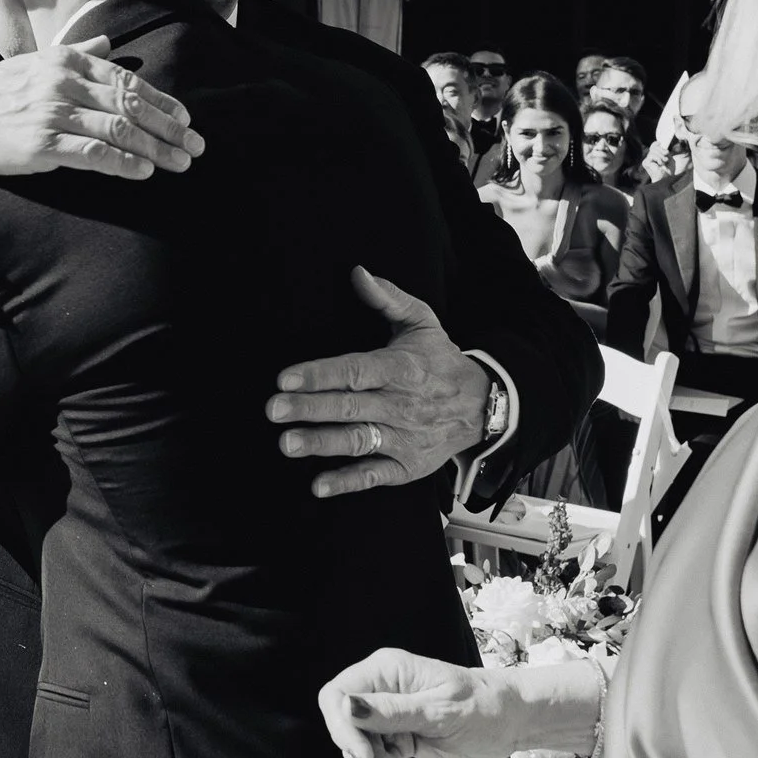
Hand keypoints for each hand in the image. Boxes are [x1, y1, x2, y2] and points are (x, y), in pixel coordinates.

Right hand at [0, 37, 203, 181]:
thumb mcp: (35, 62)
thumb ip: (76, 52)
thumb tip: (108, 41)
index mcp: (65, 60)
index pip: (126, 80)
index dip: (162, 101)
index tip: (186, 119)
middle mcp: (63, 82)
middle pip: (130, 104)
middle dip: (169, 127)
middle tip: (195, 145)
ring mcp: (52, 112)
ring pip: (118, 129)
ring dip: (155, 149)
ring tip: (179, 163)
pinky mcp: (42, 143)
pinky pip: (93, 153)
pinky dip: (123, 163)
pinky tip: (143, 171)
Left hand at [266, 267, 490, 497]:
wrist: (484, 406)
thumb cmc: (440, 360)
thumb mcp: (421, 322)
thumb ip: (387, 298)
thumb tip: (357, 272)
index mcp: (400, 368)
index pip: (355, 370)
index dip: (320, 374)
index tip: (286, 378)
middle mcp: (401, 404)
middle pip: (349, 406)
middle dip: (309, 408)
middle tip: (273, 410)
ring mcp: (404, 437)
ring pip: (357, 440)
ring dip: (321, 443)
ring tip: (286, 443)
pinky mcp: (406, 465)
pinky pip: (374, 475)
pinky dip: (347, 481)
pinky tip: (318, 484)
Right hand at [319, 648, 522, 757]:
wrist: (512, 720)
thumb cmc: (484, 706)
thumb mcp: (438, 711)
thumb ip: (391, 710)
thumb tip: (346, 706)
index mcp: (387, 670)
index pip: (336, 695)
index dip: (341, 728)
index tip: (366, 756)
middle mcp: (382, 689)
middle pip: (344, 727)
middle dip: (364, 757)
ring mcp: (389, 713)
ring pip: (359, 748)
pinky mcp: (398, 735)